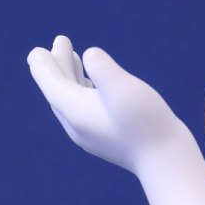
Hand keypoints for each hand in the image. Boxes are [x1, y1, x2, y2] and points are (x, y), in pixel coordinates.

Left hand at [27, 36, 179, 173]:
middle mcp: (77, 125)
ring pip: (72, 101)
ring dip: (71, 78)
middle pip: (59, 91)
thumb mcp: (123, 87)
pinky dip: (83, 92)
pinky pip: (85, 111)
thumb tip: (89, 55)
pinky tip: (93, 87)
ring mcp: (92, 135)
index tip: (37, 50)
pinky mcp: (107, 140)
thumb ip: (102, 67)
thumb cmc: (147, 123)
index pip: (50, 83)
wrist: (167, 162)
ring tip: (74, 59)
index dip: (43, 64)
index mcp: (74, 110)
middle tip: (61, 42)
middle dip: (58, 66)